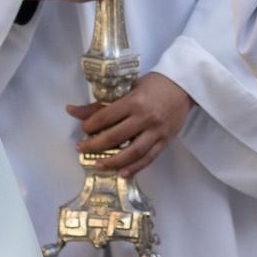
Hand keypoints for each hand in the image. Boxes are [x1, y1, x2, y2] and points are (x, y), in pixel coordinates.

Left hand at [67, 72, 192, 175]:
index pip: (106, 117)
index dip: (91, 125)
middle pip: (115, 137)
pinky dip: (134, 168)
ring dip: (113, 162)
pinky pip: (149, 158)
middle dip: (95, 145)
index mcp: (134, 101)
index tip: (84, 129)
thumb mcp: (128, 87)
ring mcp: (157, 131)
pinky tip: (122, 173)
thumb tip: (72, 110)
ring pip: (132, 153)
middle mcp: (145, 118)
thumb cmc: (154, 84)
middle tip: (81, 148)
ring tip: (98, 164)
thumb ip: (102, 103)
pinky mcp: (166, 141)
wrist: (184, 85)